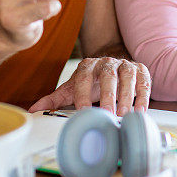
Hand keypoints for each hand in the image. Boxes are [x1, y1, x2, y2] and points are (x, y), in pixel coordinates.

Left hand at [28, 57, 151, 115]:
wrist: (112, 68)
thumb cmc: (91, 83)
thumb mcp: (72, 90)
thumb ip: (54, 100)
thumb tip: (32, 110)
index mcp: (88, 66)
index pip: (83, 76)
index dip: (82, 92)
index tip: (83, 110)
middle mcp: (107, 62)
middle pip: (107, 74)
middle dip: (108, 94)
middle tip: (108, 113)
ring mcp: (125, 64)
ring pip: (127, 75)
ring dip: (127, 95)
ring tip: (124, 114)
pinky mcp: (140, 70)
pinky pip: (144, 80)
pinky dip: (143, 96)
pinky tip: (140, 111)